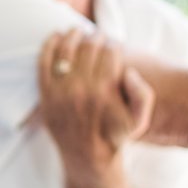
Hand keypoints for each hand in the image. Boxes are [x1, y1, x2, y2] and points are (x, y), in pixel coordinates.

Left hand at [37, 29, 155, 176]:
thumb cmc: (115, 135)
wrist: (87, 155)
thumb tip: (129, 71)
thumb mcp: (139, 120)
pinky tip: (55, 37)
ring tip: (77, 31)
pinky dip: (48, 46)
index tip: (113, 45)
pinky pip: (44, 63)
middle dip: (95, 38)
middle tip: (97, 37)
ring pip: (65, 51)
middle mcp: (81, 89)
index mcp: (105, 91)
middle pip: (88, 48)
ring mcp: (60, 92)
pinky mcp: (45, 95)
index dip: (113, 44)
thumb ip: (143, 94)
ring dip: (72, 36)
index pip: (109, 52)